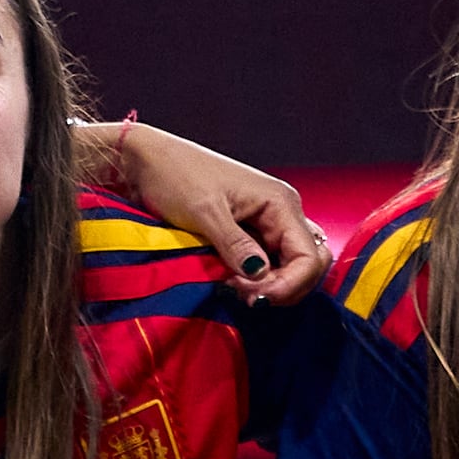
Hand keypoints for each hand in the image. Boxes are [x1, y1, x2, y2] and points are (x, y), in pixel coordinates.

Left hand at [94, 118, 331, 301]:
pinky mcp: (251, 232)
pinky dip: (257, 280)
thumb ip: (236, 246)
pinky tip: (232, 283)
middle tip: (243, 295)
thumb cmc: (176, 176)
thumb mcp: (205, 213)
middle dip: (284, 288)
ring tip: (235, 290)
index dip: (289, 285)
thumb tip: (260, 277)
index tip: (251, 297)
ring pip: (291, 267)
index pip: (309, 257)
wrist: (148, 162)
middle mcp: (283, 212)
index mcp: (281, 202)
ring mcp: (269, 222)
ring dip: (270, 287)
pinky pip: (270, 263)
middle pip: (309, 265)